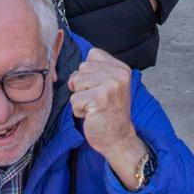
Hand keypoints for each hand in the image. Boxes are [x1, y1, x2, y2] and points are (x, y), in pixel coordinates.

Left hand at [68, 47, 142, 169]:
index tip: (99, 88)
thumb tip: (72, 77)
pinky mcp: (99, 98)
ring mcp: (110, 85)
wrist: (118, 139)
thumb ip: (93, 72)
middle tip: (97, 100)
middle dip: (83, 86)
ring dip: (80, 98)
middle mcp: (119, 74)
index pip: (92, 54)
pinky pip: (74, 99)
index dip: (88, 72)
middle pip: (82, 68)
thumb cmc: (108, 113)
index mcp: (121, 68)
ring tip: (94, 107)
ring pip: (76, 82)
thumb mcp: (107, 85)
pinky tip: (91, 115)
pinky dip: (78, 110)